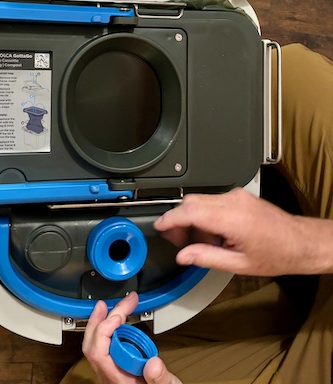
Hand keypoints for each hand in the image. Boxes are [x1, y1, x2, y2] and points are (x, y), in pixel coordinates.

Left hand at [83, 292, 182, 383]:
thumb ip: (160, 378)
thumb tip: (153, 362)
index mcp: (119, 381)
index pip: (100, 354)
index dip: (105, 330)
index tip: (119, 316)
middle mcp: (110, 377)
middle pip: (92, 347)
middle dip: (98, 322)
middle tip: (105, 306)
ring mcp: (110, 372)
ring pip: (95, 347)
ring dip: (100, 324)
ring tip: (107, 308)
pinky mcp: (115, 369)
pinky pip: (103, 348)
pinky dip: (108, 331)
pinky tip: (116, 322)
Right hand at [154, 188, 332, 275]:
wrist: (301, 242)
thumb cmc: (277, 254)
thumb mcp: (239, 264)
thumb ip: (206, 257)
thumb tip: (183, 256)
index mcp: (232, 218)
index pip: (190, 211)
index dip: (170, 218)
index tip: (159, 226)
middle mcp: (233, 201)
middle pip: (191, 202)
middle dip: (179, 220)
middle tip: (178, 240)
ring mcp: (236, 195)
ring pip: (200, 200)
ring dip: (193, 218)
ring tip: (203, 242)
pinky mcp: (239, 195)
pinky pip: (212, 200)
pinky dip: (206, 215)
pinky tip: (215, 233)